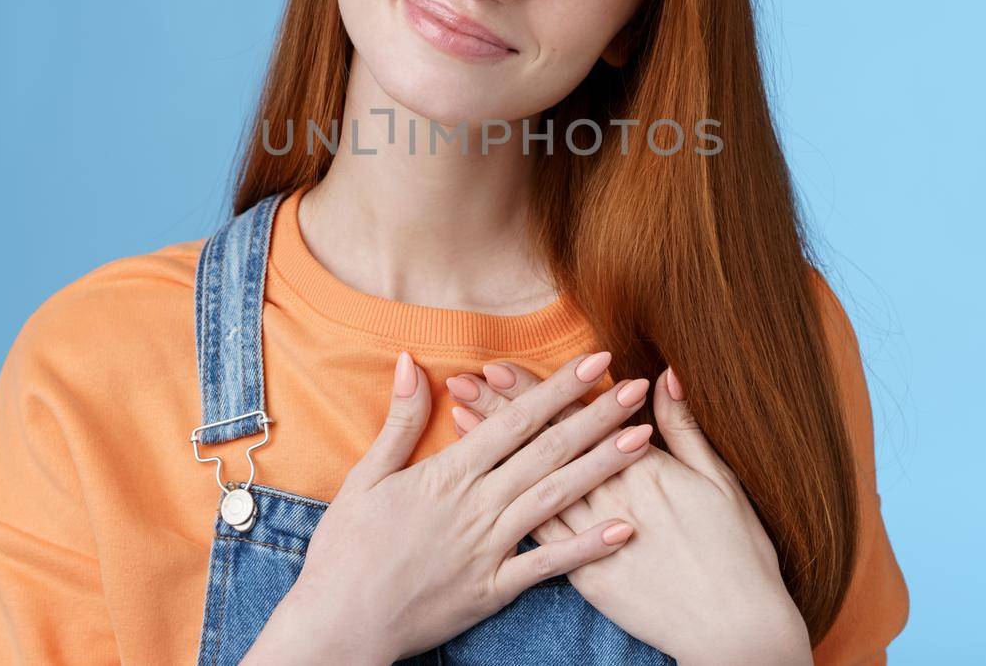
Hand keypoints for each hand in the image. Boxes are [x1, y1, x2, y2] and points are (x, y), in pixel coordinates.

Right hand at [248, 349, 656, 663]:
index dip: (559, 388)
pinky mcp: (494, 589)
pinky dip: (587, 548)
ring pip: (557, 498)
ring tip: (644, 439)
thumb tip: (409, 361)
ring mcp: (490, 548)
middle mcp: (477, 505)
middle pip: (548, 451)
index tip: (596, 361)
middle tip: (639, 388)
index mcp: (448, 473)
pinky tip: (625, 529)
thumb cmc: (346, 550)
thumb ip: (399, 420)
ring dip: (603, 467)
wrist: (340, 623)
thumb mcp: (365, 476)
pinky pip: (548, 566)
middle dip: (597, 416)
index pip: (515, 419)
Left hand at [445, 363, 812, 665]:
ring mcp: (595, 540)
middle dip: (501, 411)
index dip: (537, 391)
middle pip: (546, 446)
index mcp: (644, 469)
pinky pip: (542, 539)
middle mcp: (612, 499)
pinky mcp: (588, 578)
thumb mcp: (720, 481)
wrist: (736, 631)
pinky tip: (484, 488)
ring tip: (459, 421)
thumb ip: (686, 428)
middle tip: (463, 382)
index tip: (500, 367)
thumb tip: (665, 375)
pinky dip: (509, 506)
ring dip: (496, 454)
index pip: (578, 419)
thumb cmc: (737, 553)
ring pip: (533, 486)